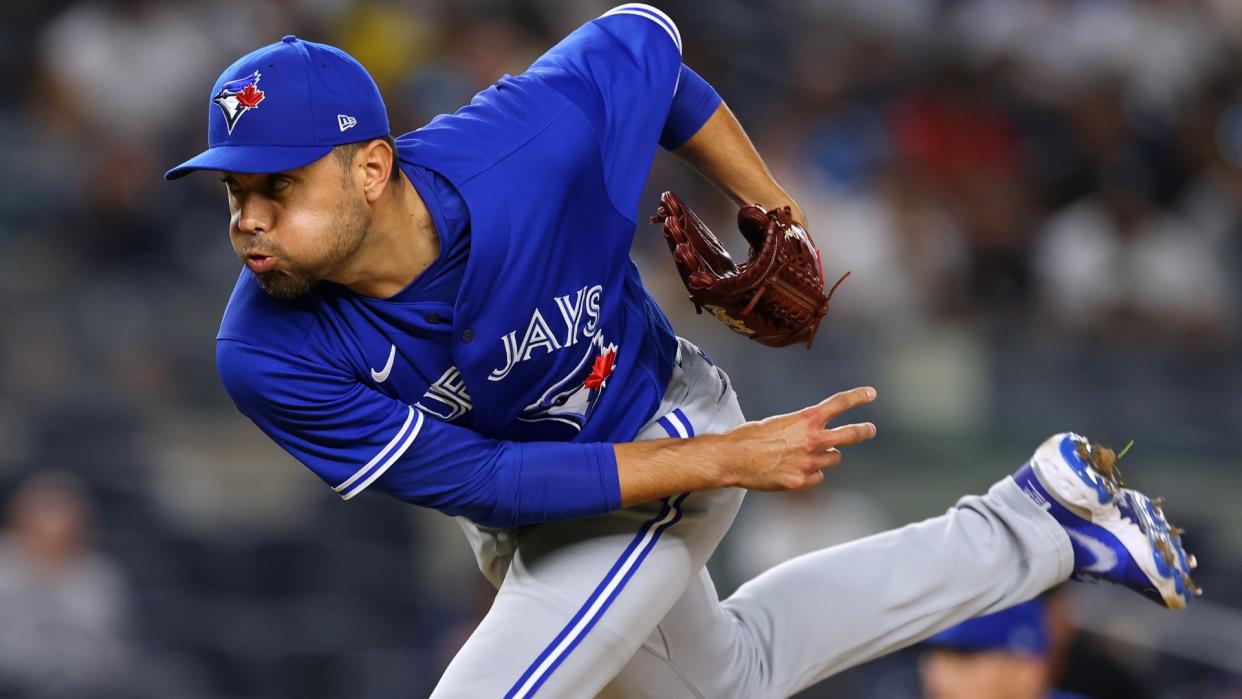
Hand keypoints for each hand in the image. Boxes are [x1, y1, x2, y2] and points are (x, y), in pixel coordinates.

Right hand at [719, 386, 876, 490]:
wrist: (734, 459)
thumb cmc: (750, 438)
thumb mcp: (779, 422)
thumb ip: (800, 427)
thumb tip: (811, 433)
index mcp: (806, 420)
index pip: (839, 404)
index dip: (858, 397)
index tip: (870, 394)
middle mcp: (813, 440)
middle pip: (850, 434)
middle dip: (863, 431)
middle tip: (870, 429)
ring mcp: (810, 462)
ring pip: (833, 458)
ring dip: (826, 455)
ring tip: (806, 455)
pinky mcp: (802, 481)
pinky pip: (818, 476)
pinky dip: (811, 473)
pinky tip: (795, 470)